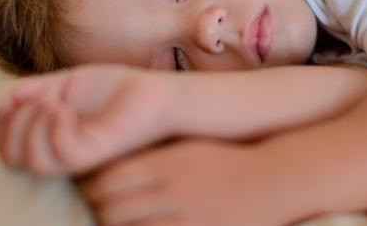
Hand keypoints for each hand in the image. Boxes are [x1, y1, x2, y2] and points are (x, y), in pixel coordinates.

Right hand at [0, 64, 174, 175]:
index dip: (0, 125)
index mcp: (50, 141)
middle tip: (39, 99)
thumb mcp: (64, 85)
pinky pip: (64, 153)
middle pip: (13, 157)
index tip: (14, 98)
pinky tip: (66, 108)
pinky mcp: (98, 152)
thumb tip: (6, 100)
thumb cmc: (112, 91)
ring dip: (33, 124)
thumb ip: (34, 91)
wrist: (152, 93)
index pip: (7, 150)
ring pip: (35, 161)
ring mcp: (79, 156)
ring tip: (55, 102)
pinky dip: (55, 127)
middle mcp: (61, 154)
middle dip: (13, 123)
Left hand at [80, 139, 285, 225]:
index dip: (93, 188)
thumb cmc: (226, 161)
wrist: (274, 182)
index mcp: (168, 163)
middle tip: (106, 211)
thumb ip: (151, 159)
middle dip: (102, 213)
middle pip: (112, 210)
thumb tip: (107, 171)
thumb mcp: (187, 148)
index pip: (108, 180)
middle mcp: (174, 191)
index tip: (94, 191)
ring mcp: (187, 220)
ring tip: (126, 222)